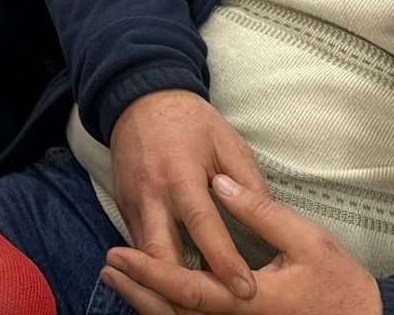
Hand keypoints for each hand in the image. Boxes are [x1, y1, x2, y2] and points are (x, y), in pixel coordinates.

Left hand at [104, 171, 380, 313]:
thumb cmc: (342, 285)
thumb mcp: (308, 241)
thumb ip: (260, 212)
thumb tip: (218, 184)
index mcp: (251, 302)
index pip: (187, 289)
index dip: (150, 272)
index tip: (120, 254)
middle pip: (174, 314)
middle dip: (138, 291)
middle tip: (109, 267)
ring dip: (148, 303)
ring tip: (120, 278)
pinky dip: (172, 313)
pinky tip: (156, 297)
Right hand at [107, 90, 267, 300]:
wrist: (138, 99)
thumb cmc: (190, 120)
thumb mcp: (227, 142)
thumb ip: (248, 183)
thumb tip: (269, 221)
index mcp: (181, 174)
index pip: (203, 225)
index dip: (223, 260)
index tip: (244, 289)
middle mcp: (151, 192)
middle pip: (161, 253)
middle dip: (183, 287)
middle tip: (215, 307)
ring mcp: (133, 201)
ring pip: (145, 257)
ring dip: (167, 283)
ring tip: (195, 304)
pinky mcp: (123, 206)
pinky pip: (139, 246)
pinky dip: (156, 268)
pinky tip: (177, 285)